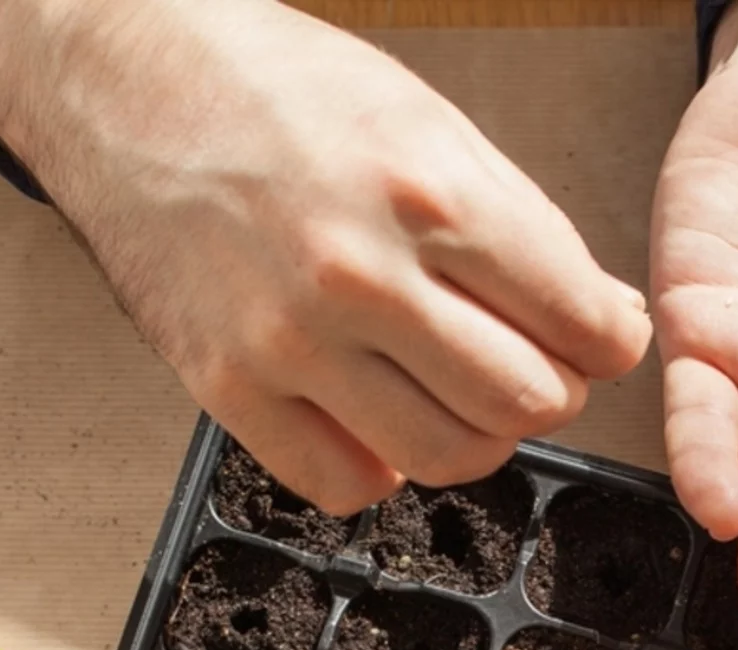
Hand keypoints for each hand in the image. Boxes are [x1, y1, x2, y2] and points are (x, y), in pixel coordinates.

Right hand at [0, 0, 651, 513]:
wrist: (128, 77)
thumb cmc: (284, 91)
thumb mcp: (434, 127)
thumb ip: (529, 230)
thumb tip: (609, 318)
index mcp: (430, 196)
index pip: (583, 325)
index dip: (609, 343)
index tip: (598, 339)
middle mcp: (361, 274)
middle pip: (527, 403)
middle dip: (551, 390)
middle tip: (532, 364)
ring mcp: (288, 339)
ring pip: (448, 456)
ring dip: (477, 436)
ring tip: (458, 391)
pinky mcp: (224, 385)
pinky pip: (344, 485)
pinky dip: (382, 468)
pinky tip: (379, 416)